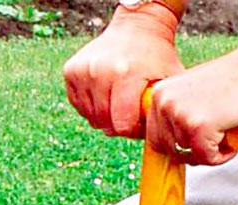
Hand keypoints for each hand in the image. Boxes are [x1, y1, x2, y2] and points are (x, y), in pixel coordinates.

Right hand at [63, 12, 184, 138]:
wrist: (137, 27)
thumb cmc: (155, 58)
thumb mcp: (166, 83)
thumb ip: (159, 113)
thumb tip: (152, 144)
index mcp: (124, 74)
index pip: (122, 125)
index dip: (132, 129)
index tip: (139, 118)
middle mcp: (99, 71)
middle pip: (105, 123)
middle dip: (118, 123)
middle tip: (129, 108)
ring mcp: (82, 70)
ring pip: (90, 117)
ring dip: (104, 116)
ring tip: (117, 98)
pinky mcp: (71, 71)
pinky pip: (79, 106)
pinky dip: (92, 106)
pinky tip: (104, 92)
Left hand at [145, 46, 237, 164]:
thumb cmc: (234, 82)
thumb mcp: (192, 94)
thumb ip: (177, 115)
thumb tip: (170, 144)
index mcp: (159, 93)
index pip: (155, 139)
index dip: (178, 146)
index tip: (194, 140)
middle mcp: (164, 102)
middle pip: (170, 152)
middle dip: (194, 151)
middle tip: (215, 134)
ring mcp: (179, 114)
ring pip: (189, 157)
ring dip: (211, 151)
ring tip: (225, 127)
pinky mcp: (198, 128)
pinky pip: (207, 159)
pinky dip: (223, 154)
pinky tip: (232, 133)